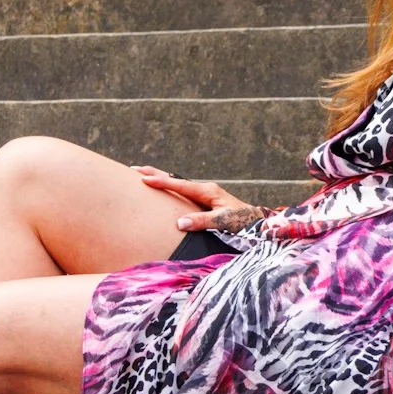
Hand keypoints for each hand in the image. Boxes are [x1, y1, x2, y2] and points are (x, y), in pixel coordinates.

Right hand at [133, 166, 261, 232]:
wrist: (258, 223)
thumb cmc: (244, 222)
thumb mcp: (224, 222)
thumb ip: (203, 221)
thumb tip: (180, 223)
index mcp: (208, 191)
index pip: (180, 185)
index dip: (161, 182)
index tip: (143, 179)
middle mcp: (205, 190)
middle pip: (175, 179)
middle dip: (155, 174)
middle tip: (134, 170)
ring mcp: (205, 195)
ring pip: (178, 185)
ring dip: (161, 180)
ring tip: (143, 177)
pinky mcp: (205, 202)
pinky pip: (182, 193)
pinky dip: (169, 189)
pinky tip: (163, 190)